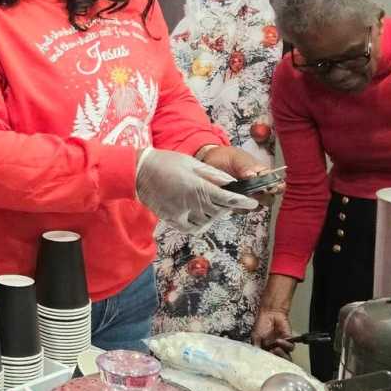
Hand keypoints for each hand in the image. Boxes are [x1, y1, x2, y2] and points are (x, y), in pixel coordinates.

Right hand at [136, 148, 258, 232]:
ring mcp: (182, 213)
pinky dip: (200, 224)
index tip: (252, 203)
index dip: (243, 202)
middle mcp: (192, 202)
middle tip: (225, 199)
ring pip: (207, 220)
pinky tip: (200, 217)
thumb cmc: (166, 163)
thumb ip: (212, 175)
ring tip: (210, 205)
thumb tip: (231, 183)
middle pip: (219, 211)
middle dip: (226, 206)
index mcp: (199, 186)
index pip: (228, 198)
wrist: (139, 172)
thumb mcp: (192, 163)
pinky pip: (192, 227)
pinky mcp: (172, 219)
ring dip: (213, 214)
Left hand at [199, 146, 277, 206]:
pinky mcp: (235, 202)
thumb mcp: (237, 157)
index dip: (277, 188)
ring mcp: (246, 196)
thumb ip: (245, 165)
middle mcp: (258, 188)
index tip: (270, 188)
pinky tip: (229, 197)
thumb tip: (252, 175)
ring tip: (238, 193)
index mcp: (263, 175)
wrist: (210, 161)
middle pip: (269, 200)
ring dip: (248, 203)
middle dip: (262, 198)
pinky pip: (240, 210)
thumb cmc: (227, 157)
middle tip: (252, 191)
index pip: (278, 185)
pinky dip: (236, 206)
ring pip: (255, 207)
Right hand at [252, 307, 293, 358]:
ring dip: (282, 355)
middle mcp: (275, 350)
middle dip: (277, 361)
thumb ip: (256, 347)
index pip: (270, 361)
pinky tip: (279, 341)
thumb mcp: (255, 337)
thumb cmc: (261, 324)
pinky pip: (290, 347)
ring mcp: (283, 346)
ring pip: (287, 356)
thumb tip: (255, 357)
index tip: (266, 362)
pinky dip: (285, 345)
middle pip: (280, 361)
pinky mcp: (289, 341)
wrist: (270, 314)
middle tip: (273, 357)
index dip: (269, 363)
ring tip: (276, 350)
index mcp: (267, 351)